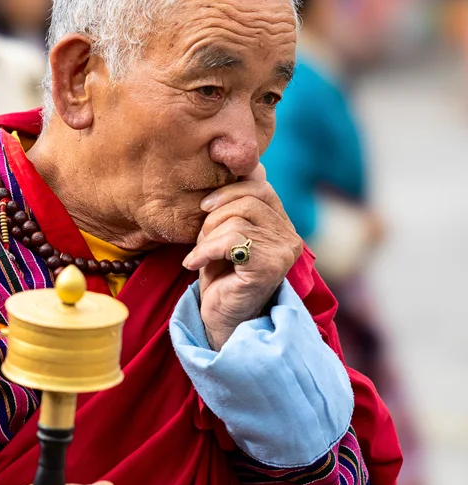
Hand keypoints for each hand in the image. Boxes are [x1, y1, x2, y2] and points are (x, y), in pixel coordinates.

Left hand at [182, 165, 301, 350]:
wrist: (221, 320)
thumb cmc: (221, 276)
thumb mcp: (227, 233)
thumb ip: (237, 204)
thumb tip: (251, 165)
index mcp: (283, 224)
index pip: (261, 187)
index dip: (229, 191)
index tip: (205, 208)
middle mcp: (291, 236)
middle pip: (248, 200)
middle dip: (215, 217)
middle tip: (201, 241)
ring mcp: (284, 252)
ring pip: (236, 220)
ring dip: (207, 237)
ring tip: (201, 256)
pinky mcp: (270, 266)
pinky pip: (231, 240)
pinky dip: (204, 251)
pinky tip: (193, 265)